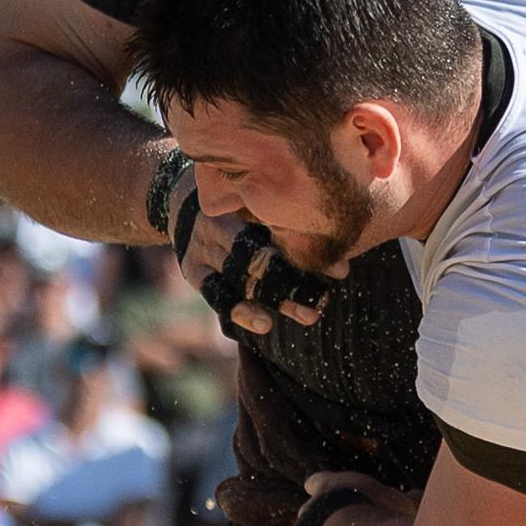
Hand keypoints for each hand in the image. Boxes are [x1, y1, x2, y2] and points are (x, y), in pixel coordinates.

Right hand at [186, 211, 338, 337]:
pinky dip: (239, 310)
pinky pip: (216, 294)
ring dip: (276, 299)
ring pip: (242, 278)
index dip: (309, 250)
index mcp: (238, 202)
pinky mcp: (193, 270)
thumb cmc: (239, 204)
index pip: (276, 228)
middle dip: (294, 281)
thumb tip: (342, 269)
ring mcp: (203, 248)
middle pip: (260, 256)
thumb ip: (294, 230)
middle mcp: (218, 224)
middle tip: (323, 301)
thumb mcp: (259, 204)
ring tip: (307, 316)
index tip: (340, 271)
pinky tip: (263, 324)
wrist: (183, 200)